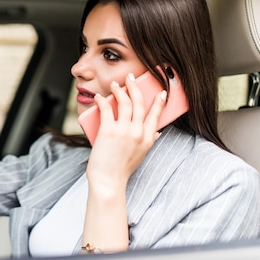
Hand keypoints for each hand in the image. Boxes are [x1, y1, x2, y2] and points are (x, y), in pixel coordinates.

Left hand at [86, 72, 166, 191]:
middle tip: (131, 78)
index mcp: (147, 138)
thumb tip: (156, 132)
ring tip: (115, 85)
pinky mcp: (108, 130)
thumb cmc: (121, 169)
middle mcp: (137, 132)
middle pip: (139, 103)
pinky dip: (101, 100)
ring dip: (119, 90)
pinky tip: (98, 97)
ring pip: (124, 102)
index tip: (162, 91)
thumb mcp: (140, 155)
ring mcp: (123, 130)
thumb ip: (148, 141)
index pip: (156, 115)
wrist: (108, 181)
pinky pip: (106, 108)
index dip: (159, 102)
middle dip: (135, 86)